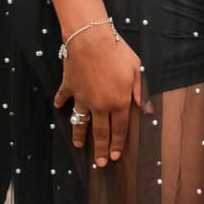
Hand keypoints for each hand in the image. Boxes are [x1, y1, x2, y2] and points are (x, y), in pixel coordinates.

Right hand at [55, 25, 143, 165]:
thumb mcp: (136, 70)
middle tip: (100, 163)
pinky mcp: (69, 87)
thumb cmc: (117, 52)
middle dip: (100, 149)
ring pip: (81, 121)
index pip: (120, 129)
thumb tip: (145, 109)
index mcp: (119, 102)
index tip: (116, 156)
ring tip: (79, 145)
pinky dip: (61, 103)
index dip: (118, 144)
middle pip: (100, 132)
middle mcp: (100, 105)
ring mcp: (82, 98)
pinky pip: (64, 98)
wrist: (91, 40)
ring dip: (79, 134)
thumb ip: (139, 91)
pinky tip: (58, 108)